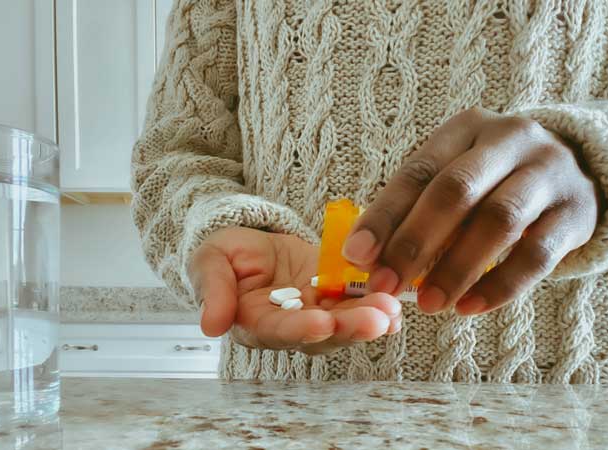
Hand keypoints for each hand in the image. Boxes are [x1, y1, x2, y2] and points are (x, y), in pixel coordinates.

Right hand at [189, 227, 401, 354]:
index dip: (301, 329)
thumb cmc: (226, 255)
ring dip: (371, 317)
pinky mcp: (337, 295)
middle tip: (376, 319)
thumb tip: (211, 326)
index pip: (279, 331)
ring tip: (393, 309)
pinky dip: (379, 303)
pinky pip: (359, 302)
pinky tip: (398, 301)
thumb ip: (213, 289)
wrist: (250, 243)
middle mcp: (292, 326)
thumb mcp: (209, 262)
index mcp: (257, 323)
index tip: (322, 322)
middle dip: (350, 328)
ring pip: (347, 322)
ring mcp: (318, 312)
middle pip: (323, 334)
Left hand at [342, 107, 599, 315]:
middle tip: (386, 285)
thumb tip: (367, 259)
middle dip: (415, 243)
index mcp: (466, 128)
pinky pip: (538, 254)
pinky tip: (469, 307)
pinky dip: (500, 285)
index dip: (385, 215)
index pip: (418, 171)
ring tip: (428, 305)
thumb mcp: (457, 177)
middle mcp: (510, 139)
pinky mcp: (577, 211)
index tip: (357, 256)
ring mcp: (549, 171)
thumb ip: (417, 209)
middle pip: (456, 191)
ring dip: (456, 268)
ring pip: (498, 220)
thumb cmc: (494, 182)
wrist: (577, 172)